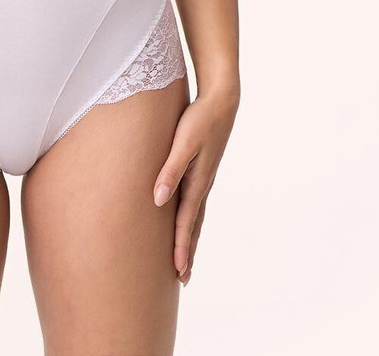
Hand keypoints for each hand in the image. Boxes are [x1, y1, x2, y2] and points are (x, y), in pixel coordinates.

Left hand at [152, 84, 239, 285]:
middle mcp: (203, 184)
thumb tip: (157, 200)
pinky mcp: (203, 168)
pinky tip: (188, 219)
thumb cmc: (199, 119)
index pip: (186, 222)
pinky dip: (192, 219)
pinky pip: (196, 201)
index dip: (181, 247)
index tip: (177, 271)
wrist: (221, 100)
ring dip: (191, 238)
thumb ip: (170, 170)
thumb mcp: (182, 143)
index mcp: (197, 182)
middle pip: (194, 225)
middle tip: (183, 278)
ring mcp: (205, 177)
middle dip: (189, 251)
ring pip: (196, 215)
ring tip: (186, 258)